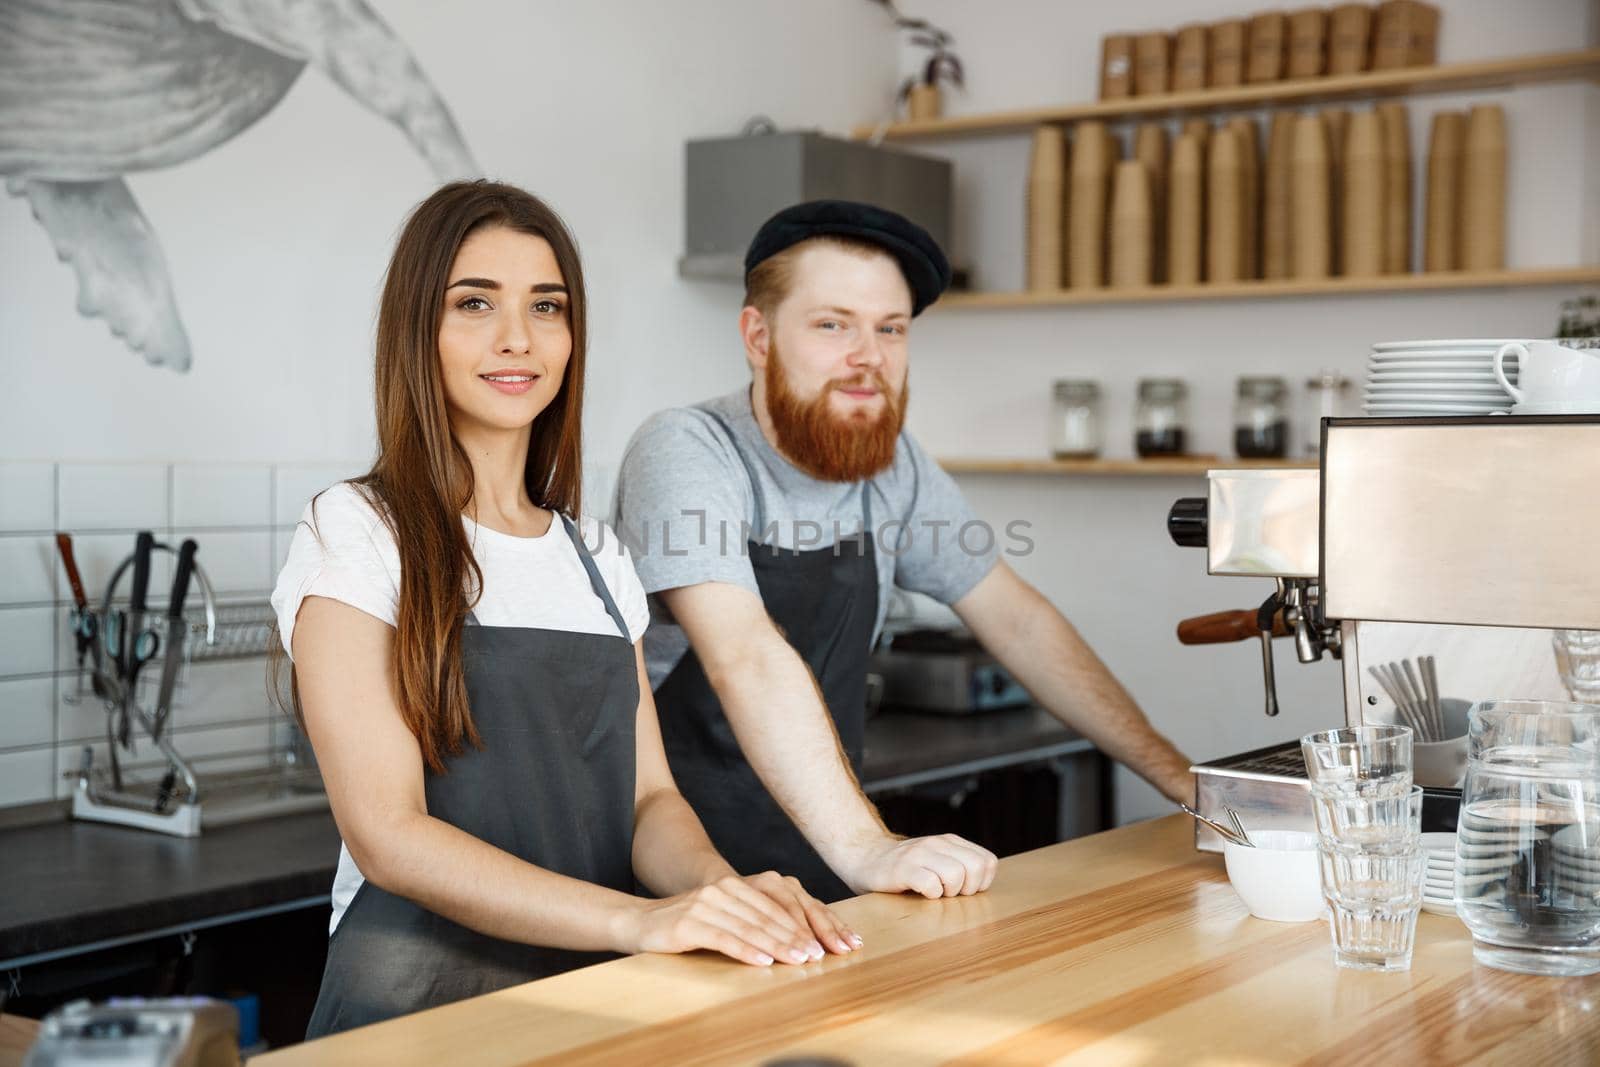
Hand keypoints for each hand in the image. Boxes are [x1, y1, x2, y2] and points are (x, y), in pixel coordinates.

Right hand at [617, 874, 857, 966]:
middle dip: (799, 936)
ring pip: (751, 927)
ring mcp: (707, 904)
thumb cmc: (689, 925)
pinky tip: (763, 961)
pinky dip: (746, 950)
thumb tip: (799, 939)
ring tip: (800, 960)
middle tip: (821, 955)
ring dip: (779, 944)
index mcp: (738, 885)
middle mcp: (725, 889)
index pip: (781, 904)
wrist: (639, 922)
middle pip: (770, 915)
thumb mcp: (726, 916)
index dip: (807, 922)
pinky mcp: (689, 923)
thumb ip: (755, 920)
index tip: (829, 942)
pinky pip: (724, 938)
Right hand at [845, 833, 997, 898]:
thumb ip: (959, 866)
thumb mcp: (937, 860)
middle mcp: (937, 843)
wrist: (864, 858)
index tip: (963, 890)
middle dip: (967, 889)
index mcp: (950, 842)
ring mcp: (919, 854)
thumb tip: (983, 887)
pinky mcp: (903, 868)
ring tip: (934, 893)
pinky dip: (930, 895)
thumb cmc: (905, 868)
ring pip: (956, 875)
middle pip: (975, 868)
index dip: (981, 882)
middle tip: (949, 894)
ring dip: (948, 893)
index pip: (987, 861)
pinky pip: (931, 885)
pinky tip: (920, 893)